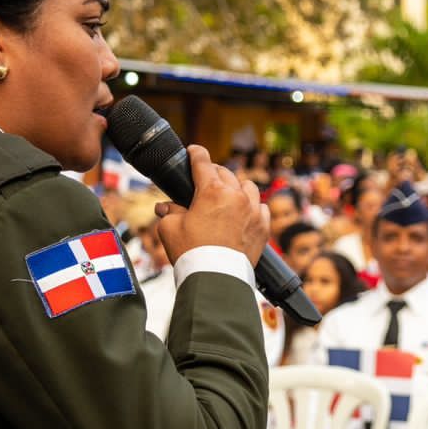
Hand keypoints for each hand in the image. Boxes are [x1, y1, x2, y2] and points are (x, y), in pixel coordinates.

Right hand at [154, 145, 268, 267]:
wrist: (216, 278)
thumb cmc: (191, 253)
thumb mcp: (170, 229)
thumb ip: (169, 212)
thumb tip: (164, 207)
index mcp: (212, 191)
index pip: (203, 162)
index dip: (196, 153)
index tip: (193, 150)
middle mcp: (236, 196)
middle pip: (225, 173)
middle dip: (213, 173)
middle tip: (204, 179)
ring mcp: (253, 210)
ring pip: (247, 186)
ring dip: (235, 187)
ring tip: (226, 194)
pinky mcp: (263, 226)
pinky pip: (261, 207)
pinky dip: (252, 206)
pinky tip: (245, 212)